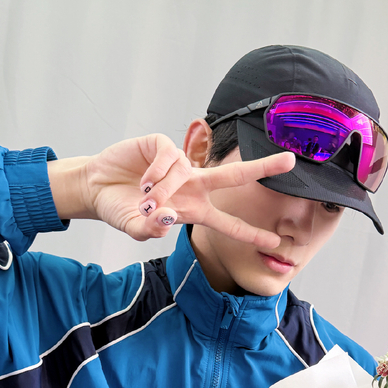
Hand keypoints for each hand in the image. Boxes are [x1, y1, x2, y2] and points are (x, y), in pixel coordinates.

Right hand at [47, 134, 294, 249]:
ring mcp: (179, 165)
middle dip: (262, 168)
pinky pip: (168, 157)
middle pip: (234, 176)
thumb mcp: (134, 228)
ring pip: (184, 173)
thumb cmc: (120, 209)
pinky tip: (143, 180)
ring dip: (164, 189)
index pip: (227, 223)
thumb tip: (167, 218)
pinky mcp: (161, 146)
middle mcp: (193, 186)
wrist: (96, 187)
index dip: (250, 232)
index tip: (274, 242)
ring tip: (145, 199)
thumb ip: (149, 230)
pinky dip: (156, 172)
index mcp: (193, 210)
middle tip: (291, 161)